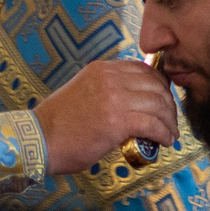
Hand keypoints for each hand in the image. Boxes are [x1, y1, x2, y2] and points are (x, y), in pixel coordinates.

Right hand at [35, 58, 179, 175]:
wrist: (39, 140)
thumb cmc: (58, 124)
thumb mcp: (83, 92)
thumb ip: (107, 90)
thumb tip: (132, 102)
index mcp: (101, 69)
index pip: (143, 69)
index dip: (159, 85)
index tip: (163, 101)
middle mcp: (110, 79)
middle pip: (155, 85)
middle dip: (168, 104)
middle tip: (169, 119)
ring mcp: (114, 98)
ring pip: (158, 104)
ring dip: (169, 120)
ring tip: (170, 133)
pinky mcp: (118, 121)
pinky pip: (153, 124)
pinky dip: (163, 133)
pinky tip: (165, 141)